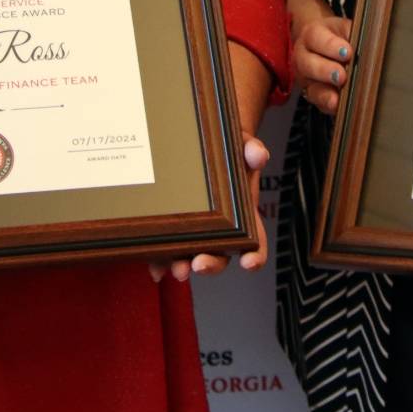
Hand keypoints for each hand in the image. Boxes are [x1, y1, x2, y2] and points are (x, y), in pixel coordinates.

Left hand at [152, 136, 269, 281]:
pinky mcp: (176, 228)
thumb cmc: (228, 151)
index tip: (249, 262)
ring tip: (177, 268)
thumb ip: (252, 150)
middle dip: (211, 263)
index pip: (255, 241)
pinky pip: (169, 248)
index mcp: (243, 214)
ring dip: (184, 265)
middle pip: (221, 255)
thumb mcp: (243, 146)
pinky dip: (162, 260)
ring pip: (193, 256)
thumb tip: (256, 155)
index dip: (254, 255)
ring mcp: (198, 230)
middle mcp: (222, 229)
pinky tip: (155, 267)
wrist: (207, 142)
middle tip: (200, 264)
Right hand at [290, 0, 351, 115]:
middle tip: (341, 76)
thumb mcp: (344, 27)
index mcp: (312, 35)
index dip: (331, 46)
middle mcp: (303, 56)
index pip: (317, 38)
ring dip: (324, 93)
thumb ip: (354, 32)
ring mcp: (305, 77)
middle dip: (325, 71)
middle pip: (308, 64)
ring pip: (310, 86)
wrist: (320, 43)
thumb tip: (372, 39)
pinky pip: (316, 102)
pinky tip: (337, 106)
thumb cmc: (337, 36)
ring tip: (337, 98)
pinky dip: (327, 105)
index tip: (348, 52)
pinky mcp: (311, 94)